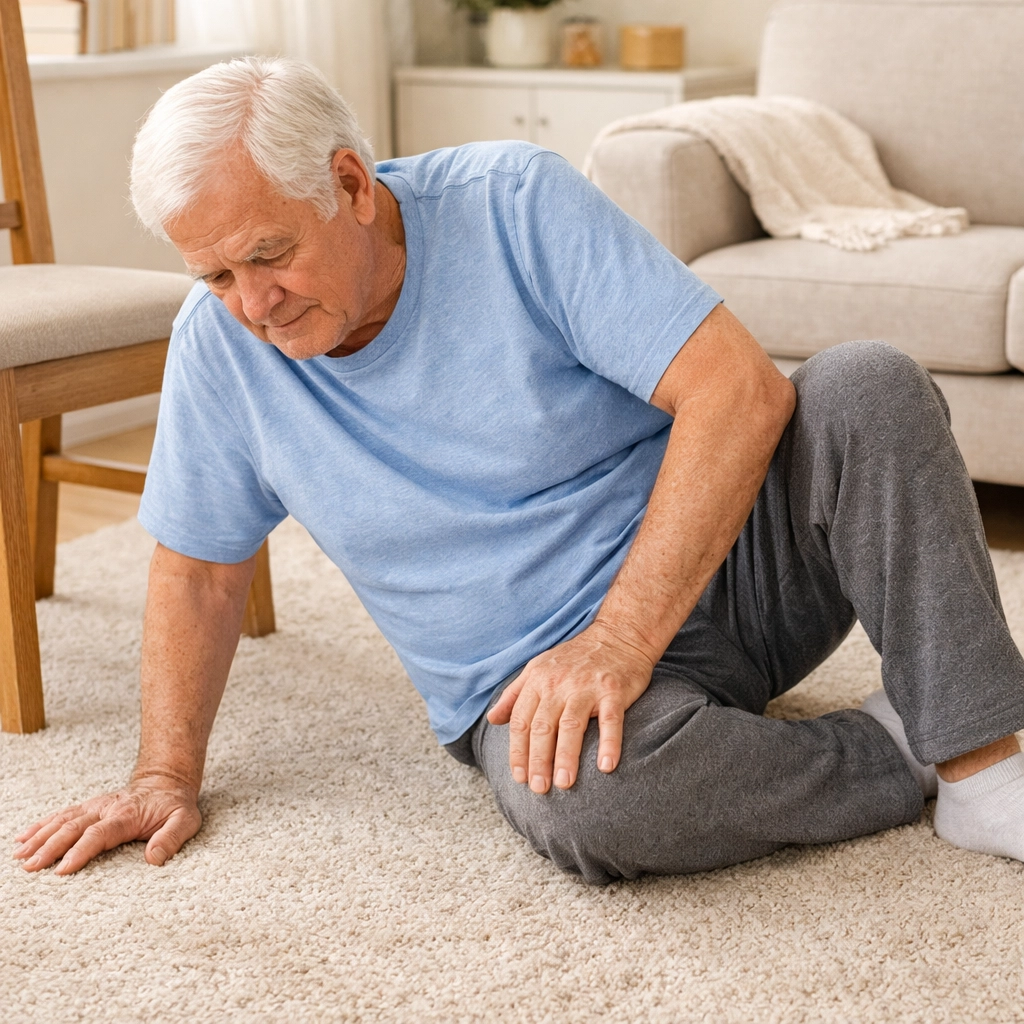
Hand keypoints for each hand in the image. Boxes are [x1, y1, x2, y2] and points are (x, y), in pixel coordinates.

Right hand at [11, 774, 201, 875]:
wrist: (168, 781)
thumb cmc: (175, 806)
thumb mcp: (185, 821)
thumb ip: (171, 838)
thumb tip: (154, 858)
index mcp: (127, 815)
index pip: (99, 834)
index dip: (80, 851)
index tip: (62, 869)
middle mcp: (106, 809)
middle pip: (73, 827)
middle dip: (50, 848)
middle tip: (30, 868)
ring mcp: (95, 806)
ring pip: (62, 820)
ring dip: (40, 837)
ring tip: (20, 857)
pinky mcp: (89, 807)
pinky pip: (61, 814)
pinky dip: (41, 825)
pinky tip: (23, 838)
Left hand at [486, 621, 654, 793]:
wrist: (619, 635)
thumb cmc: (576, 657)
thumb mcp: (538, 668)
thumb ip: (514, 695)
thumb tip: (492, 720)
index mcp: (538, 680)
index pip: (521, 722)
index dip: (518, 752)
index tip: (519, 777)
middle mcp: (559, 684)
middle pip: (542, 727)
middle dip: (538, 761)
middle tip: (538, 788)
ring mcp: (587, 687)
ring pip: (571, 726)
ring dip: (566, 757)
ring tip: (563, 784)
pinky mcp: (614, 691)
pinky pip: (610, 720)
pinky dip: (609, 743)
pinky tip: (606, 766)